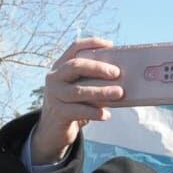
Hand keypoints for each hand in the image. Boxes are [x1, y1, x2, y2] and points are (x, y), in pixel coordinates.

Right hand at [32, 37, 121, 158]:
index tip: (110, 44)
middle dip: (98, 68)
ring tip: (119, 93)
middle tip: (117, 73)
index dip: (92, 43)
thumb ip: (92, 81)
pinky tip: (106, 115)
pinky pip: (78, 111)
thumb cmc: (73, 104)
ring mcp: (54, 95)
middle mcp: (54, 78)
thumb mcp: (79, 88)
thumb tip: (119, 79)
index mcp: (60, 67)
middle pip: (75, 66)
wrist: (53, 129)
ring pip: (78, 91)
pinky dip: (94, 113)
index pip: (74, 48)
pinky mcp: (58, 113)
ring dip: (101, 91)